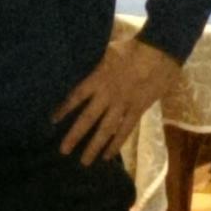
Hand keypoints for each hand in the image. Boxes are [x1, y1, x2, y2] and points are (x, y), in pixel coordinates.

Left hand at [54, 38, 179, 165]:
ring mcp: (122, 105)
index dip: (63, 109)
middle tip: (63, 151)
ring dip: (94, 146)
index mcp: (98, 78)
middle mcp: (107, 95)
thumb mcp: (106, 52)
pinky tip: (108, 156)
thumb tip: (82, 64)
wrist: (159, 51)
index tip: (52, 121)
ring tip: (84, 161)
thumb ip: (95, 64)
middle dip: (74, 135)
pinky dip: (116, 144)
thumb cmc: (131, 48)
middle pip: (87, 118)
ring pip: (105, 130)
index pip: (76, 97)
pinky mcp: (137, 110)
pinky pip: (125, 130)